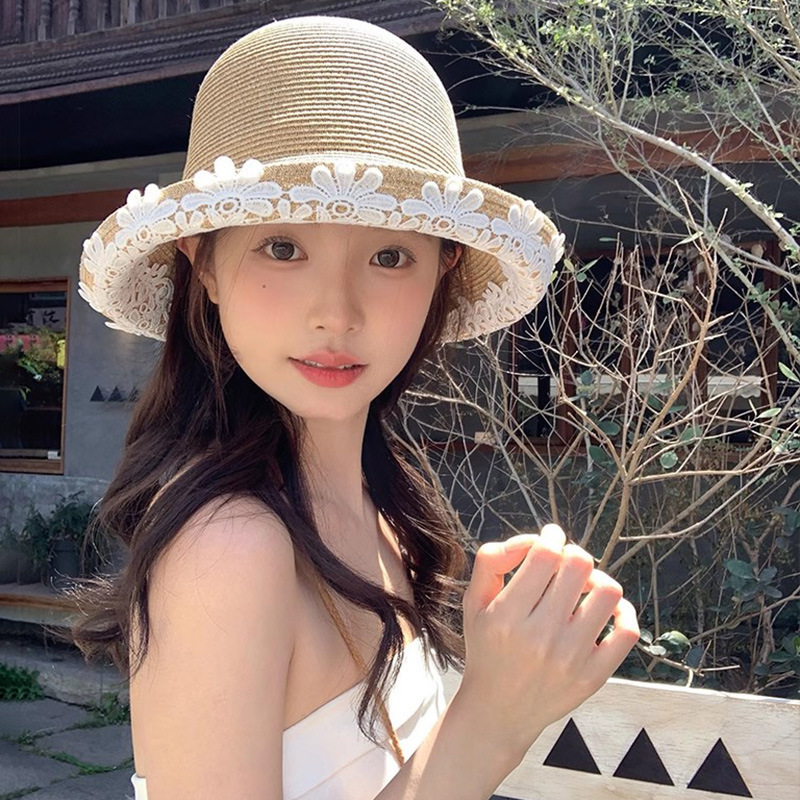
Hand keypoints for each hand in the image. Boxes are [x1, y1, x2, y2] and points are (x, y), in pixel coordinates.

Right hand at [458, 523, 639, 759]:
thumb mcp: (473, 603)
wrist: (498, 711)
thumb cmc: (486, 648)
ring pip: (607, 592)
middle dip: (572, 554)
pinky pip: (626, 632)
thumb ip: (491, 561)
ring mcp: (571, 658)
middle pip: (578, 566)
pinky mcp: (593, 676)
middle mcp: (540, 637)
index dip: (551, 537)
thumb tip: (530, 540)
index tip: (550, 537)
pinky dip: (622, 612)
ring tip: (583, 585)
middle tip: (564, 562)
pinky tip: (605, 609)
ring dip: (597, 579)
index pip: (545, 556)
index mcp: (507, 616)